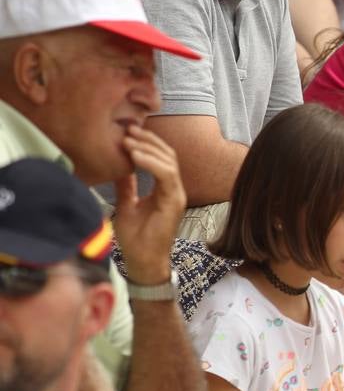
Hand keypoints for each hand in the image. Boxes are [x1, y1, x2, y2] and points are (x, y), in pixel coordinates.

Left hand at [113, 125, 186, 284]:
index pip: (161, 158)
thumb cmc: (136, 238)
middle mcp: (174, 190)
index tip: (126, 132)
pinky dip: (151, 163)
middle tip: (127, 129)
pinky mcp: (174, 202)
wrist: (143, 261)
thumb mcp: (127, 204)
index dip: (146, 143)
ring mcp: (176, 195)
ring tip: (128, 141)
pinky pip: (167, 176)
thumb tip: (120, 167)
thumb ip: (127, 186)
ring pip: (169, 162)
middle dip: (148, 140)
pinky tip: (135, 156)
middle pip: (168, 155)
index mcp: (165, 189)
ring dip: (148, 148)